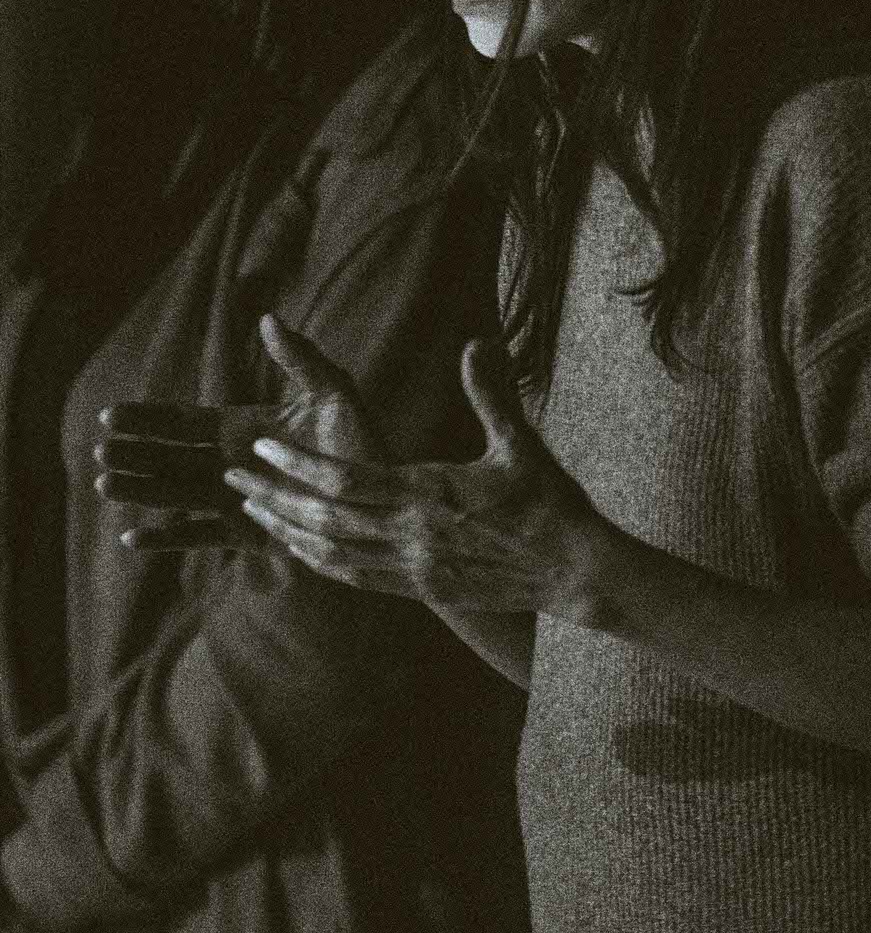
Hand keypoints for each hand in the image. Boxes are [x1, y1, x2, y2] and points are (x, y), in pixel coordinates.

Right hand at [95, 314, 384, 550]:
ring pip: (176, 493)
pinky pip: (200, 535)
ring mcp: (237, 499)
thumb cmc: (362, 442)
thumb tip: (267, 318)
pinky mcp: (248, 533)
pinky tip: (132, 539)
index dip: (147, 418)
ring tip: (104, 484)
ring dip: (140, 490)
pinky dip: (166, 538)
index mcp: (244, 427)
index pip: (185, 421)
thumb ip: (301, 358)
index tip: (109, 414)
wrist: (385, 499)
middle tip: (98, 450)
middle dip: (134, 453)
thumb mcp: (335, 392)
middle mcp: (232, 462)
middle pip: (170, 457)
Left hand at [225, 336, 608, 620]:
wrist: (575, 572)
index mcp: (429, 494)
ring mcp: (414, 569)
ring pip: (331, 553)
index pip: (344, 481)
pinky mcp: (422, 589)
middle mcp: (412, 536)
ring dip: (286, 531)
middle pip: (323, 519)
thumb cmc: (551, 503)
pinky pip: (355, 576)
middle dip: (273, 496)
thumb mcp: (521, 442)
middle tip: (234, 477)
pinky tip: (301, 548)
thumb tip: (477, 342)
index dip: (297, 464)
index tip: (261, 446)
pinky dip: (319, 560)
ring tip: (252, 510)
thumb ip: (491, 393)